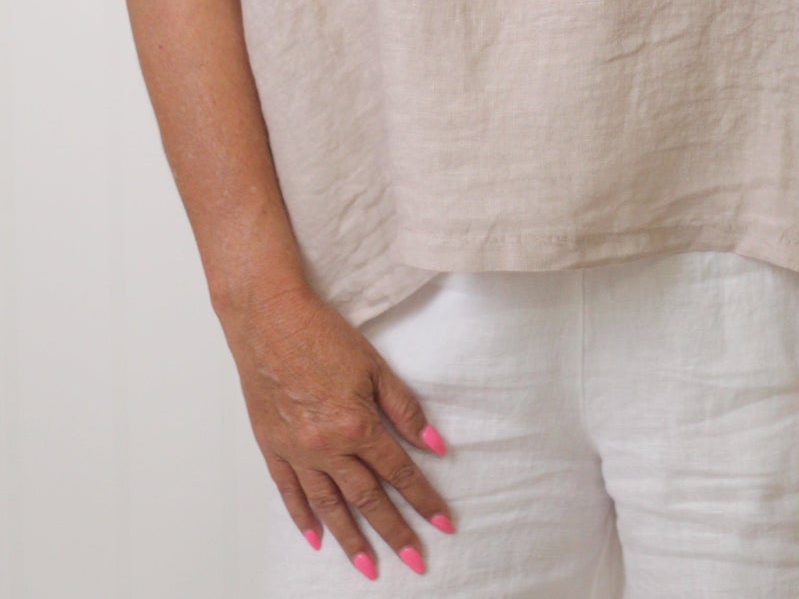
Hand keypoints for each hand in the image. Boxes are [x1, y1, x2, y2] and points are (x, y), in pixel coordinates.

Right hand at [219, 281, 455, 579]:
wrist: (269, 319)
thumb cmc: (322, 335)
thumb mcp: (374, 366)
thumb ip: (404, 409)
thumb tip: (435, 445)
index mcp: (355, 425)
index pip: (398, 472)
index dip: (423, 499)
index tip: (443, 523)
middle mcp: (326, 447)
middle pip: (367, 499)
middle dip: (394, 532)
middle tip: (415, 561)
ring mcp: (296, 451)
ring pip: (329, 506)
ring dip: (351, 539)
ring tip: (369, 567)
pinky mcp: (272, 447)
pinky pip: (290, 493)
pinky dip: (303, 519)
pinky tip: (317, 539)